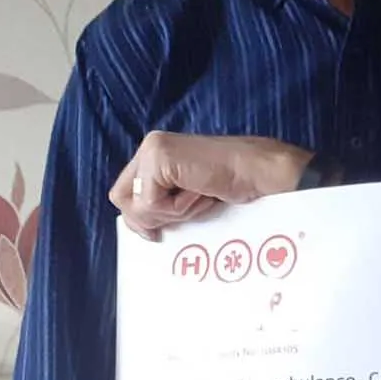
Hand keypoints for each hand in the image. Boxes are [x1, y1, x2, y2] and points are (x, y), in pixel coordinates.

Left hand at [109, 132, 311, 240]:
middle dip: (148, 217)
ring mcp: (153, 149)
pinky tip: (201, 191)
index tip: (157, 232)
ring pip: (136, 203)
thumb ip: (162, 202)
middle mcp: (150, 146)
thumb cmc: (233, 186)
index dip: (138, 217)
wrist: (260, 173)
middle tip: (182, 213)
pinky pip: (151, 202)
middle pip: (120, 197)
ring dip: (171, 212)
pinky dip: (178, 208)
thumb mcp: (188, 196)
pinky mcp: (159, 158)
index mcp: (157, 152)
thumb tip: (139, 228)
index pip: (124, 191)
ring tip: (199, 196)